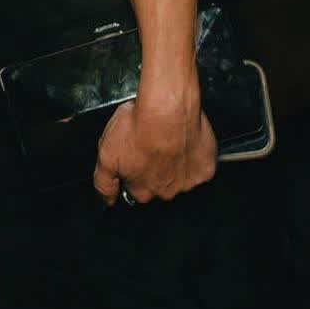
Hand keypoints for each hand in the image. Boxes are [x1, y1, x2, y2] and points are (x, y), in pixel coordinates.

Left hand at [92, 83, 216, 206]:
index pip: (136, 189)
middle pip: (159, 186)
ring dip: (175, 164)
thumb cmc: (138, 125)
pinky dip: (194, 157)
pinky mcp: (205, 170)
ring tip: (167, 141)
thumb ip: (104, 182)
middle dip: (155, 169)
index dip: (134, 170)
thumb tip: (107, 200)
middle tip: (150, 145)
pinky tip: (185, 142)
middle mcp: (165, 192)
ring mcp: (187, 183)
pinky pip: (200, 168)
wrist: (168, 107)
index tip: (134, 156)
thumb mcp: (105, 154)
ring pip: (179, 178)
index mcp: (141, 190)